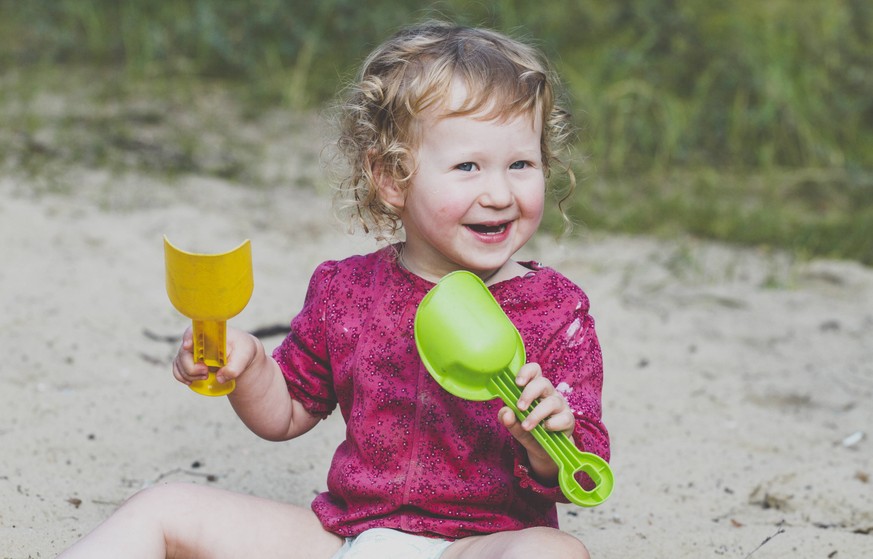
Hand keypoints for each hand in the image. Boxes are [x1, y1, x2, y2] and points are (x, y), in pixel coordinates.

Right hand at [172, 326, 261, 386]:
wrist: (240, 357)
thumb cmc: (242, 350)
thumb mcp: (244, 356)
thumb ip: (235, 368)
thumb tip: (220, 378)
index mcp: (210, 333)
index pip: (193, 331)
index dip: (188, 337)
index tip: (188, 346)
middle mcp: (196, 341)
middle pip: (183, 352)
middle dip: (191, 367)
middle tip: (206, 373)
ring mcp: (190, 352)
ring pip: (179, 363)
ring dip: (188, 374)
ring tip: (205, 377)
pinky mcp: (188, 362)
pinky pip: (177, 371)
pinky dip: (183, 378)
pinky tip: (192, 382)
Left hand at [498, 362, 574, 481]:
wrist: (543, 451)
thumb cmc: (529, 430)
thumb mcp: (514, 425)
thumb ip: (507, 419)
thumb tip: (506, 413)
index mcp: (535, 389)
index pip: (534, 370)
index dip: (526, 372)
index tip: (517, 383)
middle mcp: (549, 393)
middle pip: (543, 383)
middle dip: (529, 393)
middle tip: (519, 407)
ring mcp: (561, 406)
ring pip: (552, 402)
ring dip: (536, 414)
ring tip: (526, 426)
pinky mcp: (568, 420)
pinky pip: (564, 418)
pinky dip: (552, 424)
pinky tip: (544, 429)